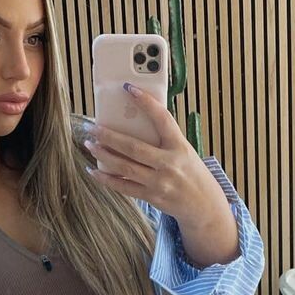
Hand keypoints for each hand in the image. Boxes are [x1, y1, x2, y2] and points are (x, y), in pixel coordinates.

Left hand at [81, 85, 222, 221]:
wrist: (204, 205)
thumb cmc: (192, 173)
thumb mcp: (184, 151)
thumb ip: (164, 140)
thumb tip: (135, 124)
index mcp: (179, 146)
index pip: (162, 119)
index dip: (146, 102)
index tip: (128, 89)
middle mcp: (169, 164)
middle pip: (133, 147)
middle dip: (109, 136)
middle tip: (92, 127)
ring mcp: (159, 182)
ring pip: (125, 167)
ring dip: (104, 155)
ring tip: (90, 145)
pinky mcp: (151, 197)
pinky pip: (124, 187)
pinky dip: (106, 179)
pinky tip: (94, 171)